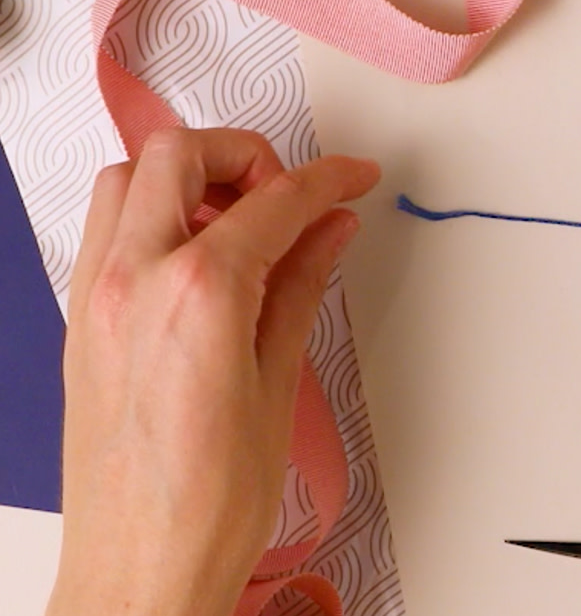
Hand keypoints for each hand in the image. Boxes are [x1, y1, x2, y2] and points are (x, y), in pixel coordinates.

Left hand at [46, 128, 379, 615]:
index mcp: (198, 295)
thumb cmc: (207, 505)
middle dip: (247, 155)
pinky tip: (200, 262)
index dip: (328, 178)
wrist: (139, 572)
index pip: (273, 201)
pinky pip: (108, 231)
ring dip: (188, 179)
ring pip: (129, 179)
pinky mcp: (79, 323)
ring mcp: (94, 299)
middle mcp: (133, 281)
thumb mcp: (279, 387)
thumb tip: (327, 233)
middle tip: (291, 197)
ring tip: (242, 226)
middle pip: (181, 155)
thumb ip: (299, 289)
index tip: (355, 178)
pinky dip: (153, 217)